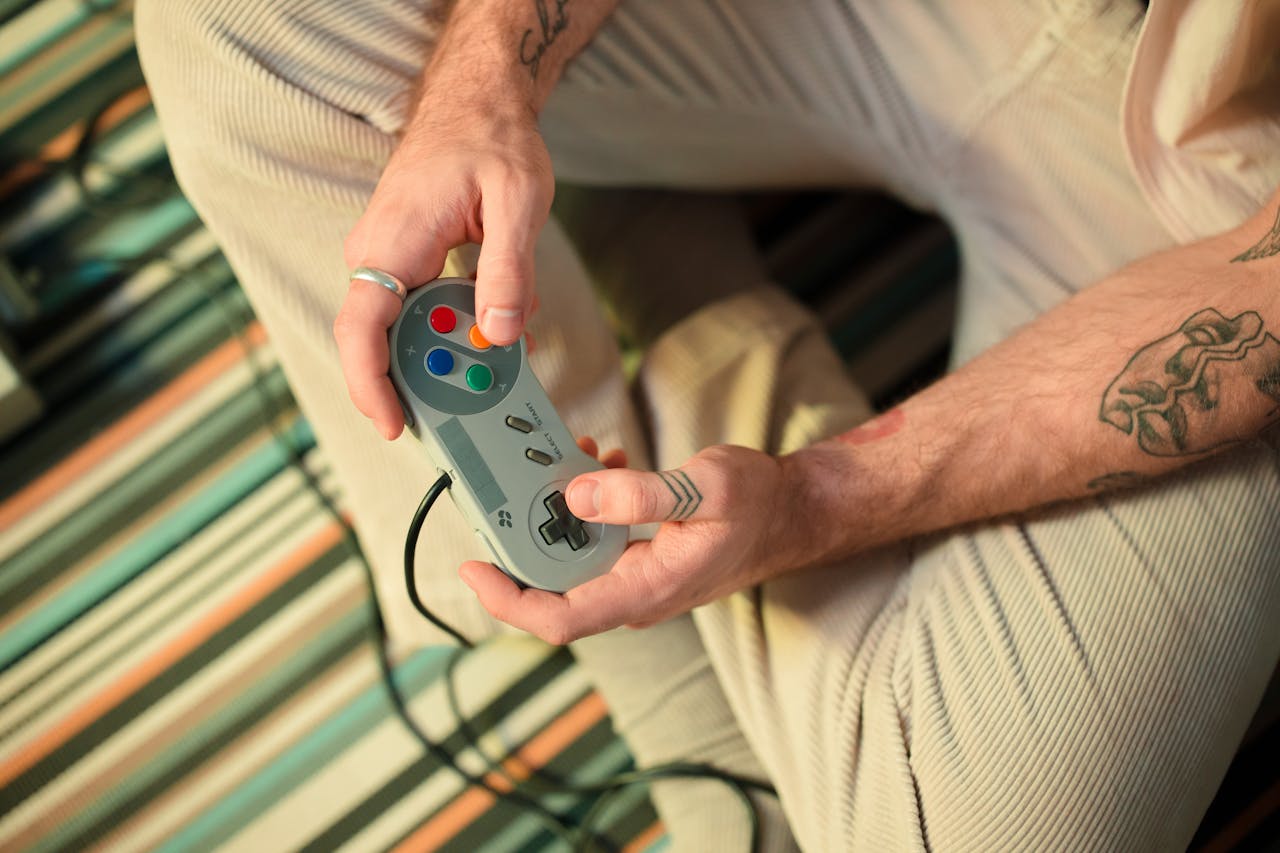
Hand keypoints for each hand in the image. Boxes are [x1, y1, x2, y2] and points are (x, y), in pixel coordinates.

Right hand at [335, 98, 552, 439]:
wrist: (477, 98)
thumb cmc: (492, 138)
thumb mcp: (519, 200)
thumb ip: (509, 270)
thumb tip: (501, 333)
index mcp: (394, 241)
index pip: (362, 329)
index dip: (371, 385)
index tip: (395, 424)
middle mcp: (378, 254)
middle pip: (389, 342)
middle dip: (437, 376)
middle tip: (489, 389)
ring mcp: (387, 258)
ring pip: (411, 329)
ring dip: (456, 347)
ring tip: (506, 342)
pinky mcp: (405, 261)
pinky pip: (422, 309)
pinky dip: (458, 325)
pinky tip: (496, 322)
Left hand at [459, 440, 806, 644]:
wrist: (792, 514)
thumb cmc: (759, 504)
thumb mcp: (708, 486)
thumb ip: (644, 493)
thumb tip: (575, 498)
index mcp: (646, 590)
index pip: (559, 620)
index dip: (507, 601)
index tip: (472, 568)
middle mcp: (634, 595)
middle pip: (551, 590)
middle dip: (523, 537)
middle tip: (514, 483)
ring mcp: (635, 580)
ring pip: (570, 561)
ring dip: (554, 514)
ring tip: (569, 460)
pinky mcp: (639, 562)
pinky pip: (592, 543)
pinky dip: (583, 507)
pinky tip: (600, 467)